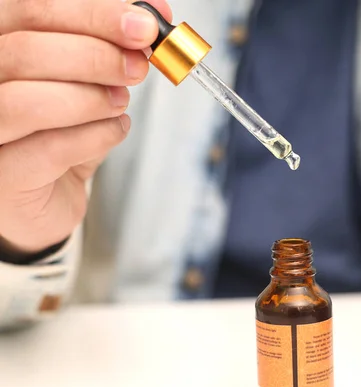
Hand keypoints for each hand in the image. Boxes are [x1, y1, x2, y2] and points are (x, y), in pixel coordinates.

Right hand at [0, 0, 170, 256]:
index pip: (29, 9)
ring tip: (121, 102)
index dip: (94, 13)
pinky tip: (114, 130)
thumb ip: (111, 45)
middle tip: (139, 66)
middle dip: (97, 55)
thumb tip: (155, 13)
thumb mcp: (84, 82)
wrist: (41, 202)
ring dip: (92, 98)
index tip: (146, 24)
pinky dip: (96, 136)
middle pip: (25, 49)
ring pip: (28, 100)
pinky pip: (50, 149)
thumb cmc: (56, 136)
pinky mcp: (1, 179)